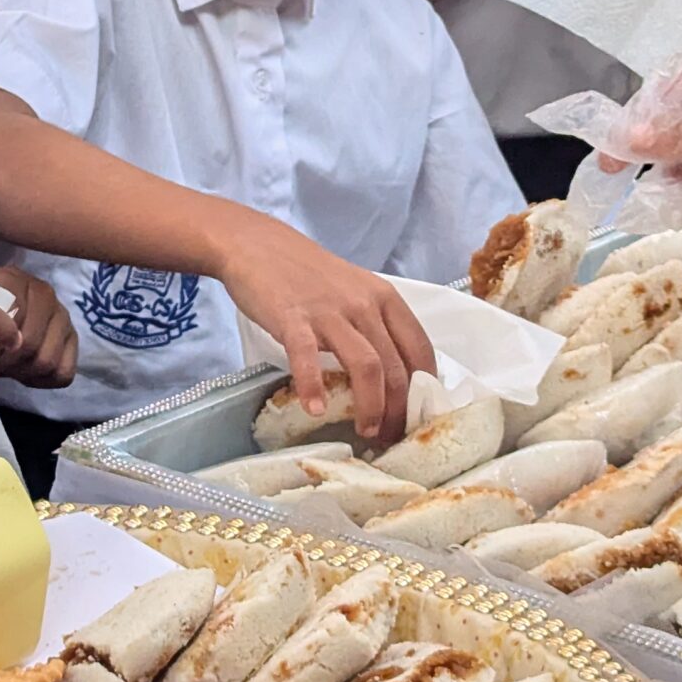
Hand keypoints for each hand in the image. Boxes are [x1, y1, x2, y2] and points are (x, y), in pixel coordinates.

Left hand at [0, 267, 78, 388]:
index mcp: (12, 280)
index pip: (9, 325)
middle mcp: (43, 293)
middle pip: (30, 346)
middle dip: (9, 364)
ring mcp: (62, 314)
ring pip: (48, 362)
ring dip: (26, 372)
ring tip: (11, 368)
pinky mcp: (74, 337)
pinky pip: (64, 373)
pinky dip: (45, 380)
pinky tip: (28, 372)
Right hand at [214, 211, 434, 443]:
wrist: (257, 245)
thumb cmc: (307, 274)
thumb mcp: (354, 291)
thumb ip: (375, 325)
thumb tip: (395, 375)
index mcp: (385, 298)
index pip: (421, 350)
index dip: (424, 391)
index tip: (415, 418)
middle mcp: (365, 304)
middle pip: (397, 367)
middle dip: (399, 411)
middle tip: (390, 436)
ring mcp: (329, 311)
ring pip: (367, 366)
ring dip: (371, 406)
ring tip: (366, 431)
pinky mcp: (293, 318)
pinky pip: (308, 357)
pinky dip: (313, 387)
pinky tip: (314, 410)